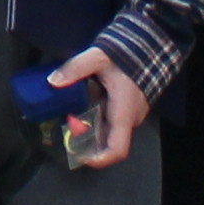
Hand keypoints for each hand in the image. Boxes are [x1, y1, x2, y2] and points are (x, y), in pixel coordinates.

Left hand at [44, 46, 153, 171]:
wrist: (150, 45)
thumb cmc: (128, 54)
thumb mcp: (98, 58)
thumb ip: (75, 69)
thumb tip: (53, 81)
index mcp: (124, 113)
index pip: (117, 149)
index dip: (99, 159)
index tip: (79, 156)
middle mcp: (129, 118)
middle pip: (106, 141)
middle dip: (85, 140)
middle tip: (67, 130)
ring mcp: (130, 113)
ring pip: (107, 130)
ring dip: (89, 126)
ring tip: (74, 113)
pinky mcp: (127, 107)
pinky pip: (110, 119)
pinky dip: (96, 115)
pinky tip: (86, 100)